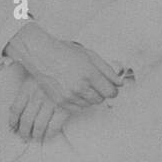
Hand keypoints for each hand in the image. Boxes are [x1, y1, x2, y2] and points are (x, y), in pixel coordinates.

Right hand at [5, 23, 122, 109]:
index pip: (110, 92)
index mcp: (90, 74)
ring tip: (82, 85)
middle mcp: (80, 86)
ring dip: (90, 97)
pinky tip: (75, 91)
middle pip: (101, 99)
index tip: (110, 87)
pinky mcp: (61, 101)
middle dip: (101, 92)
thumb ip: (107, 70)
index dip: (113, 90)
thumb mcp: (90, 55)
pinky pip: (78, 108)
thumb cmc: (64, 52)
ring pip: (90, 104)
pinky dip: (80, 102)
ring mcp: (70, 95)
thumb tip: (119, 82)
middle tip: (94, 83)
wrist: (42, 55)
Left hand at [9, 76, 70, 141]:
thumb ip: (25, 91)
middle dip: (24, 132)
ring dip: (35, 135)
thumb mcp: (35, 75)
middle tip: (24, 137)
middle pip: (26, 120)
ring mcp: (50, 102)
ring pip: (38, 125)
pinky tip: (48, 137)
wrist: (72, 66)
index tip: (13, 128)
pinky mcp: (63, 107)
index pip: (15, 109)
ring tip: (35, 138)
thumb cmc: (52, 70)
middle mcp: (37, 96)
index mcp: (28, 87)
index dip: (13, 121)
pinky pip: (54, 126)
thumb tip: (11, 109)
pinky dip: (49, 134)